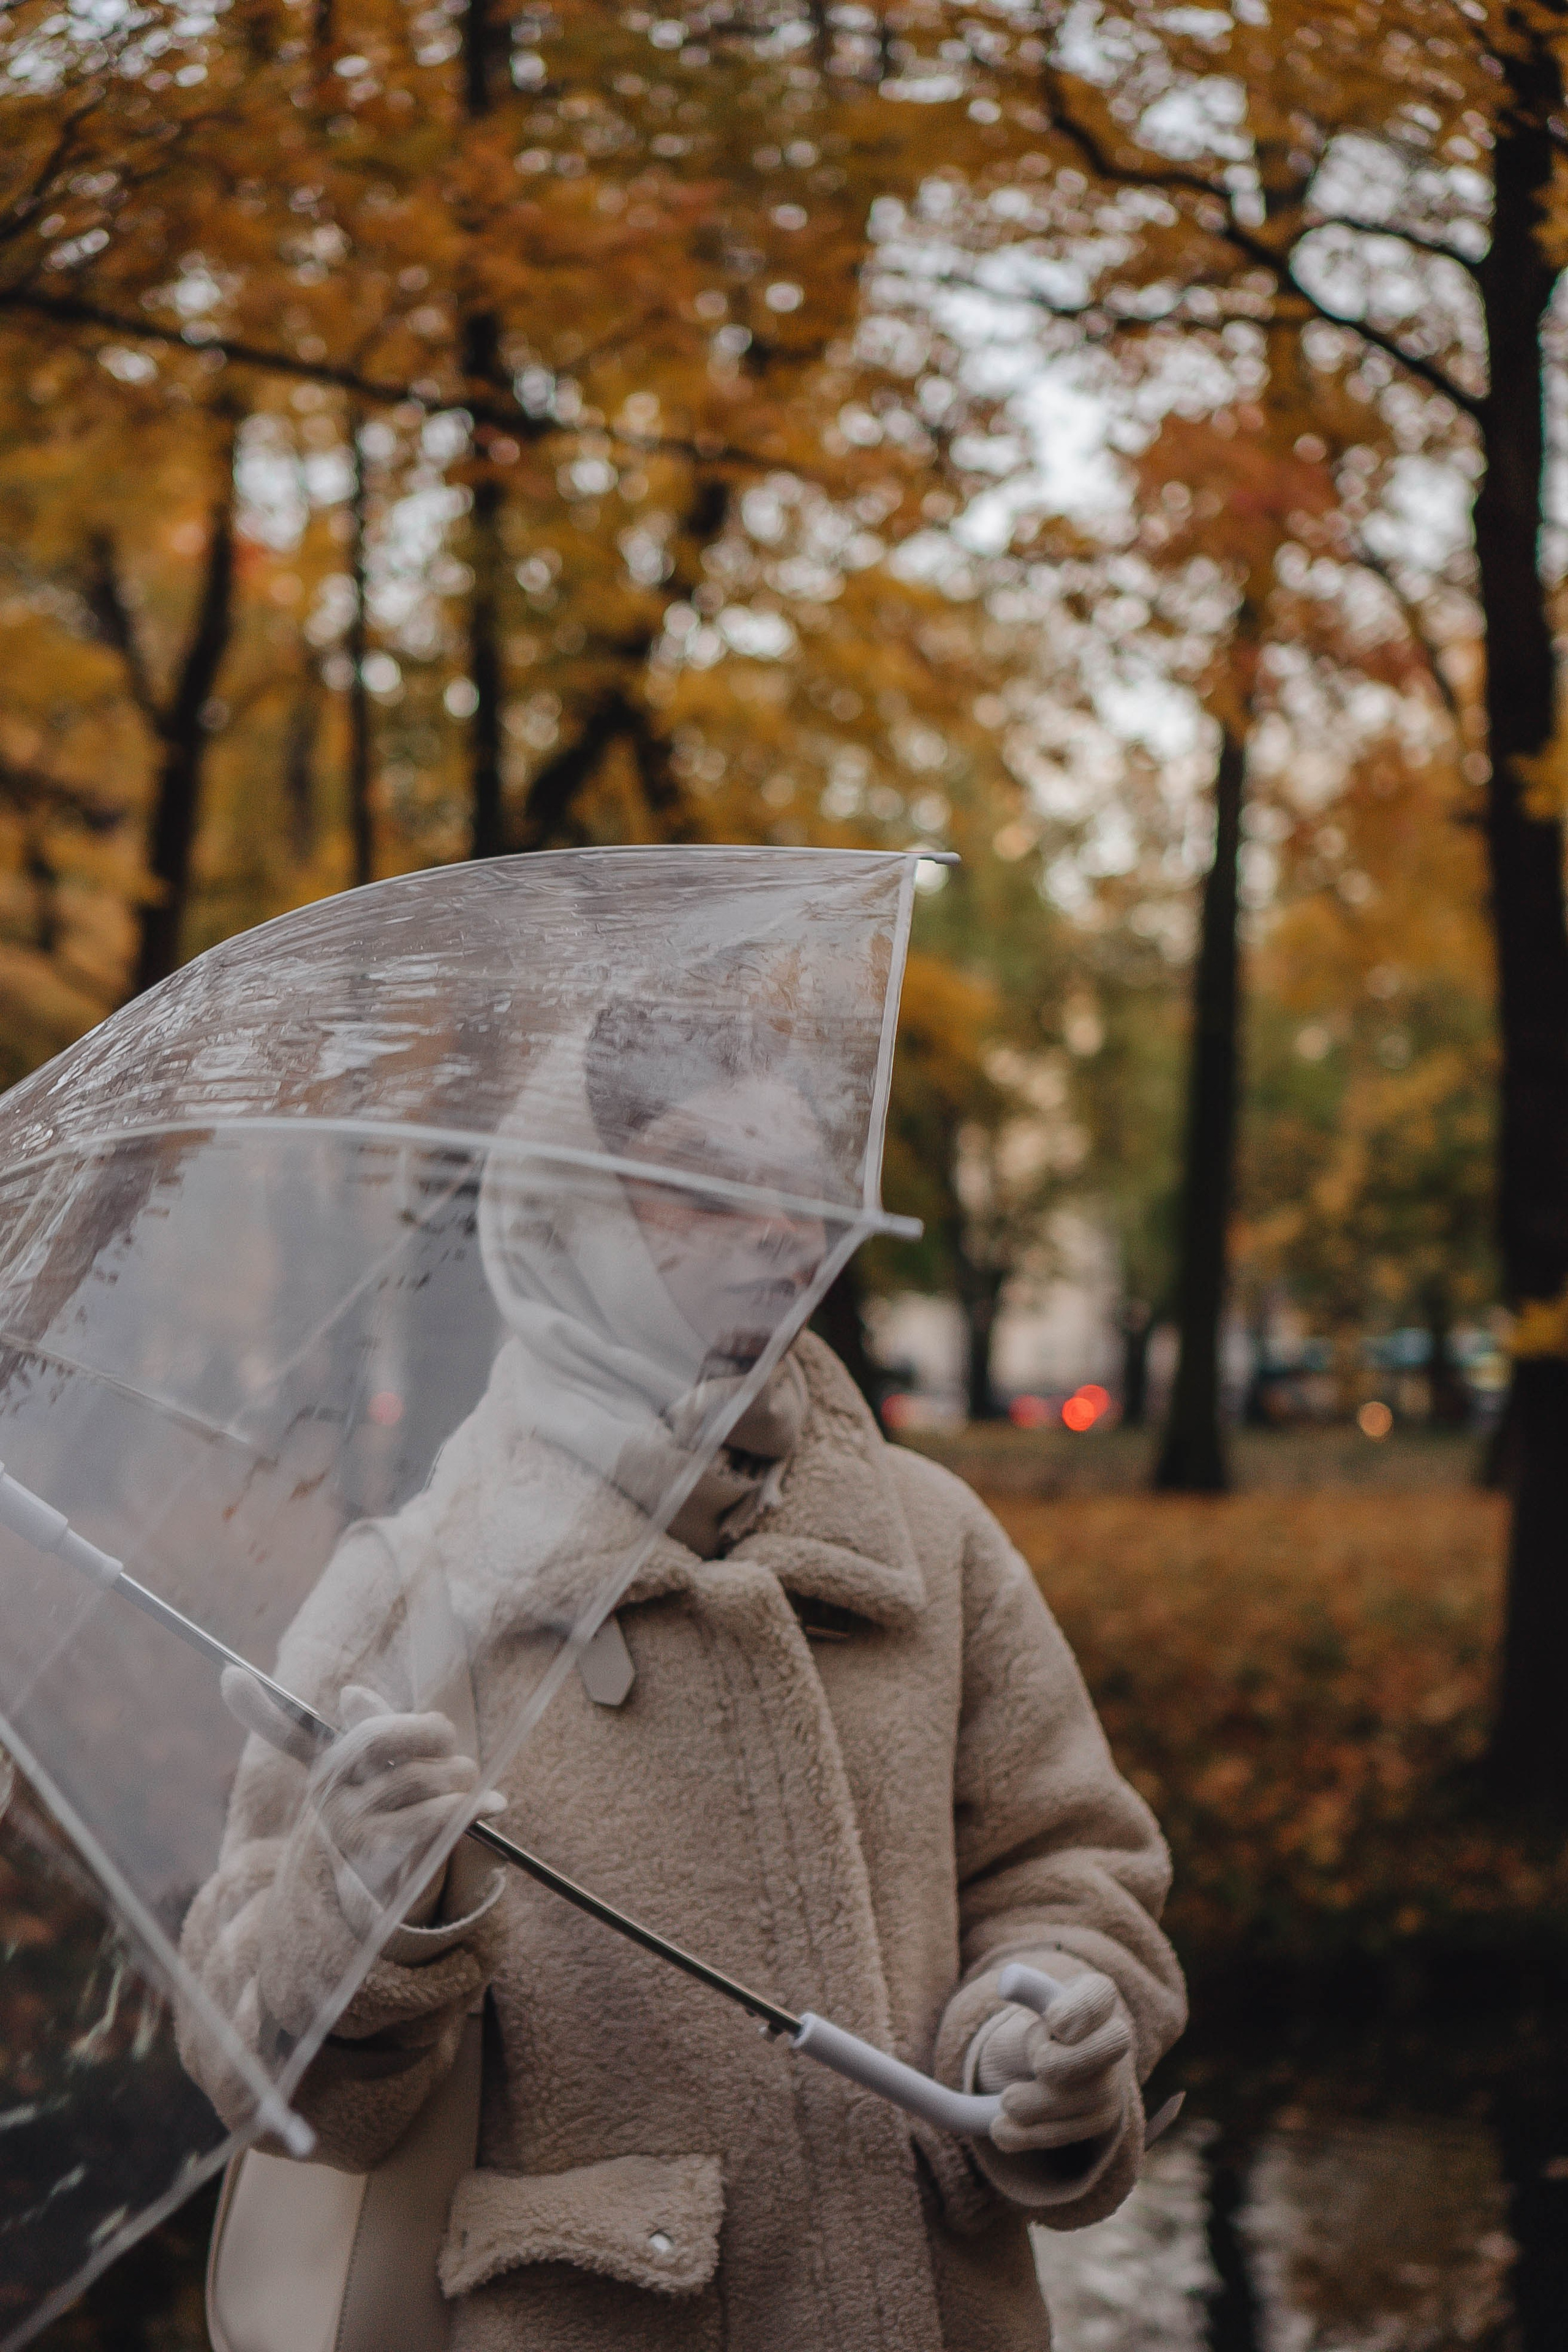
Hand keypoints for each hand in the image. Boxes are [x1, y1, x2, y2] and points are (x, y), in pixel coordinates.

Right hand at [223, 1670, 501, 1915]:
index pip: (288, 1732)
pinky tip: (491, 1805)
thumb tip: (350, 1692)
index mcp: (328, 1763)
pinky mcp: (380, 1854)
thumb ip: (376, 1728)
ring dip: (461, 1777)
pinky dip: (472, 1806)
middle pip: (381, 1735)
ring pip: (423, 1774)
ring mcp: (348, 1824)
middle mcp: (327, 1792)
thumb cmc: (400, 1814)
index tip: (230, 1675)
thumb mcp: (388, 1772)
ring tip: (466, 1789)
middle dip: (429, 1732)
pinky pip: (439, 1813)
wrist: (403, 1892)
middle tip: (448, 1742)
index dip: (257, 1707)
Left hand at [974, 1971, 1132, 2156]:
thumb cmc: (1044, 2025)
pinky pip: (1073, 2130)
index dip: (1081, 2008)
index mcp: (1096, 1997)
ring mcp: (1111, 2080)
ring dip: (1042, 2104)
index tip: (1053, 2021)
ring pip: (1090, 2095)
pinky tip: (1002, 2131)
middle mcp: (1113, 2037)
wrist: (1052, 2065)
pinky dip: (1033, 2134)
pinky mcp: (1099, 2118)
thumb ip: (1027, 1991)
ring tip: (1007, 2102)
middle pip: (1113, 2044)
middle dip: (1072, 2059)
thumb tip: (1008, 1982)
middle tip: (1039, 2065)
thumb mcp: (1035, 2002)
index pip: (1100, 1993)